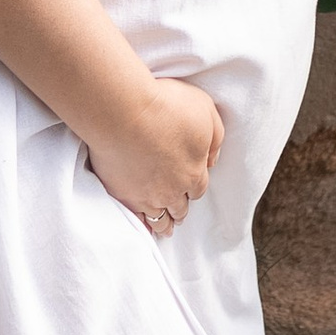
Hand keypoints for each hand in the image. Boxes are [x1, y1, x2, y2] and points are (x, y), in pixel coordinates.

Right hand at [84, 76, 225, 236]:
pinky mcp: (120, 193)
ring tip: (164, 228)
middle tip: (178, 214)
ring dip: (164, 223)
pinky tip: (141, 225)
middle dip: (180, 210)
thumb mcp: (207, 112)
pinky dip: (140, 224)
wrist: (123, 112)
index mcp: (194, 173)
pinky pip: (134, 218)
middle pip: (180, 208)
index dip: (194, 188)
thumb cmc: (166, 106)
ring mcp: (145, 195)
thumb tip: (212, 161)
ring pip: (159, 219)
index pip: (198, 190)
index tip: (190, 188)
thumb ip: (215, 139)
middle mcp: (172, 190)